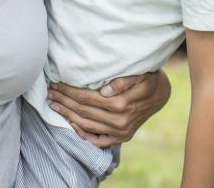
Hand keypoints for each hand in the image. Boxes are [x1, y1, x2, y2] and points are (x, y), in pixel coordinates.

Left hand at [48, 70, 170, 146]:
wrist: (164, 94)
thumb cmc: (151, 78)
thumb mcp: (142, 73)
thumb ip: (124, 81)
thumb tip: (104, 91)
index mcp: (123, 104)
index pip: (88, 97)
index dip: (71, 91)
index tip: (57, 83)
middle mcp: (120, 121)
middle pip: (84, 111)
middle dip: (65, 101)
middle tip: (50, 92)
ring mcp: (120, 132)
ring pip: (87, 125)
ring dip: (68, 114)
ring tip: (54, 104)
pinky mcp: (121, 137)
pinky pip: (97, 139)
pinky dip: (83, 133)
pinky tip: (71, 123)